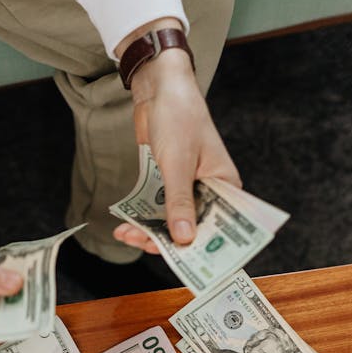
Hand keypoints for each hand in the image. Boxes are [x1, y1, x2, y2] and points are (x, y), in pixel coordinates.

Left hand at [111, 20, 241, 254]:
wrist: (159, 88)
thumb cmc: (179, 117)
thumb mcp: (178, 164)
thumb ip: (180, 203)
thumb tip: (184, 239)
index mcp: (226, 186)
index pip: (221, 227)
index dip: (204, 249)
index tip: (185, 265)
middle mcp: (210, 190)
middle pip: (191, 229)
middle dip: (165, 240)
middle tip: (142, 243)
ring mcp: (187, 188)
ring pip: (170, 222)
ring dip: (147, 231)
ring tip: (126, 233)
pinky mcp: (166, 183)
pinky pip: (156, 209)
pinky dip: (141, 218)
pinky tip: (125, 225)